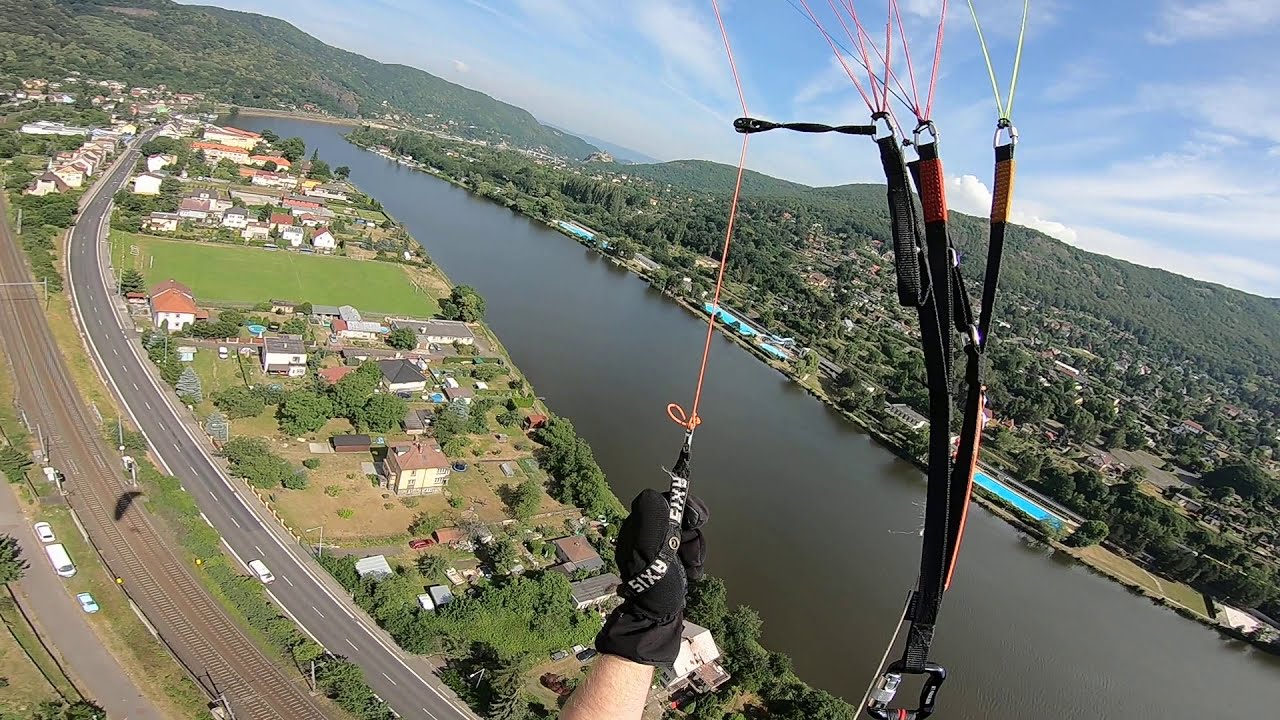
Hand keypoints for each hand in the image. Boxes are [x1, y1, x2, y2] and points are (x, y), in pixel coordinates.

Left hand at [594, 488, 708, 665]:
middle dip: (692, 535)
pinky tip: (692, 573)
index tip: (697, 520)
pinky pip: (691, 550)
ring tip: (691, 568)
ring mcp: (662, 547)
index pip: (666, 500)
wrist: (659, 617)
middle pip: (682, 518)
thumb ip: (652, 518)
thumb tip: (655, 495)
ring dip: (696, 551)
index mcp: (640, 525)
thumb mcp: (649, 548)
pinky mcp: (672, 559)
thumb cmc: (655, 583)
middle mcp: (650, 533)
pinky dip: (695, 561)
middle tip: (692, 553)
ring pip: (690, 534)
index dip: (684, 506)